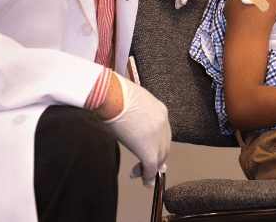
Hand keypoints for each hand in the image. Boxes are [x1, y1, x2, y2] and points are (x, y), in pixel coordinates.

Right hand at [100, 73, 170, 187]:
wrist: (111, 94)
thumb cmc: (113, 93)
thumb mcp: (130, 100)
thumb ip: (134, 111)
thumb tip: (124, 117)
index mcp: (160, 110)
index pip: (163, 132)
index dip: (157, 144)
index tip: (152, 151)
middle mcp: (162, 122)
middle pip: (164, 146)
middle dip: (157, 158)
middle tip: (146, 167)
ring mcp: (157, 136)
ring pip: (159, 157)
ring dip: (151, 169)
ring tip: (141, 175)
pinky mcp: (148, 149)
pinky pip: (151, 167)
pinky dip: (148, 176)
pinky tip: (144, 182)